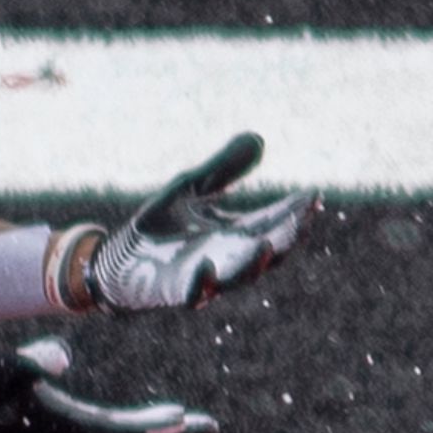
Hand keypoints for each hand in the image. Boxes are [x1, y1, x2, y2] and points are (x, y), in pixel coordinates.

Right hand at [0, 340, 211, 432]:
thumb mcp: (2, 367)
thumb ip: (31, 359)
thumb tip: (62, 353)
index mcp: (65, 425)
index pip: (120, 431)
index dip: (153, 427)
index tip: (185, 421)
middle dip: (171, 432)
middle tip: (210, 425)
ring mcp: (70, 430)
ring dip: (159, 429)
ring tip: (192, 420)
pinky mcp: (64, 422)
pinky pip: (112, 428)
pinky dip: (139, 423)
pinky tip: (158, 416)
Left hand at [85, 134, 310, 311]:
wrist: (119, 260)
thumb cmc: (158, 226)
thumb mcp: (190, 187)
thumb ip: (223, 168)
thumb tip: (258, 138)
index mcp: (237, 234)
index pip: (274, 221)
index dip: (295, 210)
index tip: (313, 194)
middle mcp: (229, 258)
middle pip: (269, 250)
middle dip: (287, 236)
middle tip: (304, 217)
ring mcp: (207, 277)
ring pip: (240, 277)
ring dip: (254, 264)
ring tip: (267, 245)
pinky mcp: (179, 290)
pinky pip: (195, 293)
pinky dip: (203, 284)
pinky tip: (207, 267)